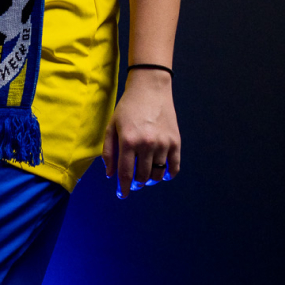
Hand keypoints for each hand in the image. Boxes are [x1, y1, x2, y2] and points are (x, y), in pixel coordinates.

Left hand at [102, 71, 179, 198]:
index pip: (125, 173)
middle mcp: (147, 144)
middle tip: (133, 183)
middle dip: (135, 183)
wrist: (150, 89)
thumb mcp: (111, 126)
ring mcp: (163, 143)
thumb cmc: (127, 108)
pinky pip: (174, 166)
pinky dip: (168, 175)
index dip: (123, 188)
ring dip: (150, 180)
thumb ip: (108, 151)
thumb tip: (110, 175)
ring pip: (157, 174)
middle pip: (142, 176)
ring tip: (145, 178)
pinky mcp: (175, 141)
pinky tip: (162, 175)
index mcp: (128, 141)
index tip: (122, 195)